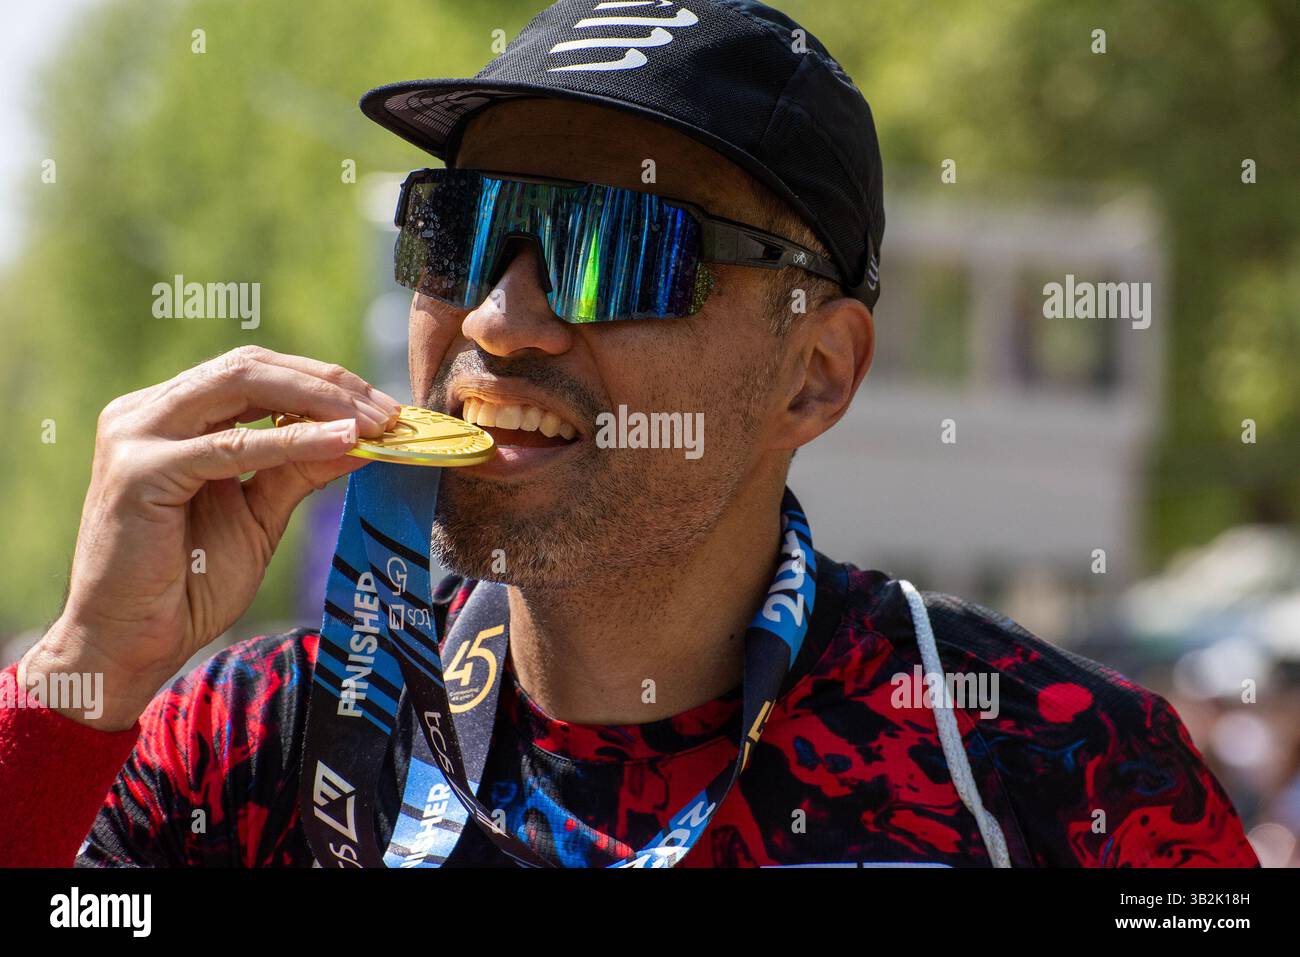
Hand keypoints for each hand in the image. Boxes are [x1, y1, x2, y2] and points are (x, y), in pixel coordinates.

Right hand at [20, 346, 399, 728]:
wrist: (130, 644)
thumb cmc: (190, 583)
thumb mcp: (261, 512)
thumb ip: (302, 467)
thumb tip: (365, 436)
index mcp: (170, 415)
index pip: (254, 373)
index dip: (322, 380)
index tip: (382, 405)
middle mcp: (146, 413)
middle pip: (250, 368)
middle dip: (327, 383)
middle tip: (387, 411)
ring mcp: (135, 435)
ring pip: (240, 387)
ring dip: (317, 401)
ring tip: (372, 423)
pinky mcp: (138, 471)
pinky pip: (229, 446)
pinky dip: (291, 440)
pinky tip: (340, 442)